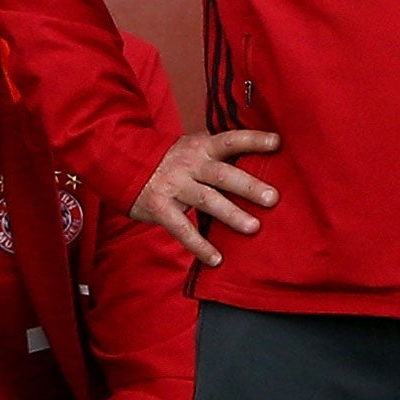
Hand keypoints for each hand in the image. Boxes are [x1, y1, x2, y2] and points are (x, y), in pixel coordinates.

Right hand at [131, 130, 281, 266]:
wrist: (122, 162)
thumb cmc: (170, 159)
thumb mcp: (192, 147)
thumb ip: (218, 152)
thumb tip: (261, 155)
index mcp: (201, 147)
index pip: (230, 140)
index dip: (253, 140)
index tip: (277, 142)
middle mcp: (189, 165)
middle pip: (223, 174)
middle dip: (249, 186)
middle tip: (273, 198)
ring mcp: (174, 186)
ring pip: (207, 200)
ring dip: (231, 215)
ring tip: (254, 228)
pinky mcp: (160, 207)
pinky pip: (182, 229)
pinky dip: (199, 246)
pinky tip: (217, 259)